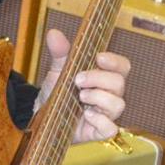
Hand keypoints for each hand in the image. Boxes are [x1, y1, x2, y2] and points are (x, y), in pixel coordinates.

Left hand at [36, 29, 128, 143]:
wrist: (43, 114)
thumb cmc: (57, 90)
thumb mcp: (58, 69)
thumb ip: (60, 52)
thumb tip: (53, 33)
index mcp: (103, 76)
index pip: (122, 66)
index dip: (115, 61)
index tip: (99, 57)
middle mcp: (109, 94)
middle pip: (119, 83)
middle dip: (99, 78)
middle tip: (77, 79)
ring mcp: (105, 114)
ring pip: (118, 105)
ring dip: (99, 97)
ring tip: (80, 96)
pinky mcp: (98, 131)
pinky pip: (110, 129)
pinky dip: (101, 121)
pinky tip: (87, 115)